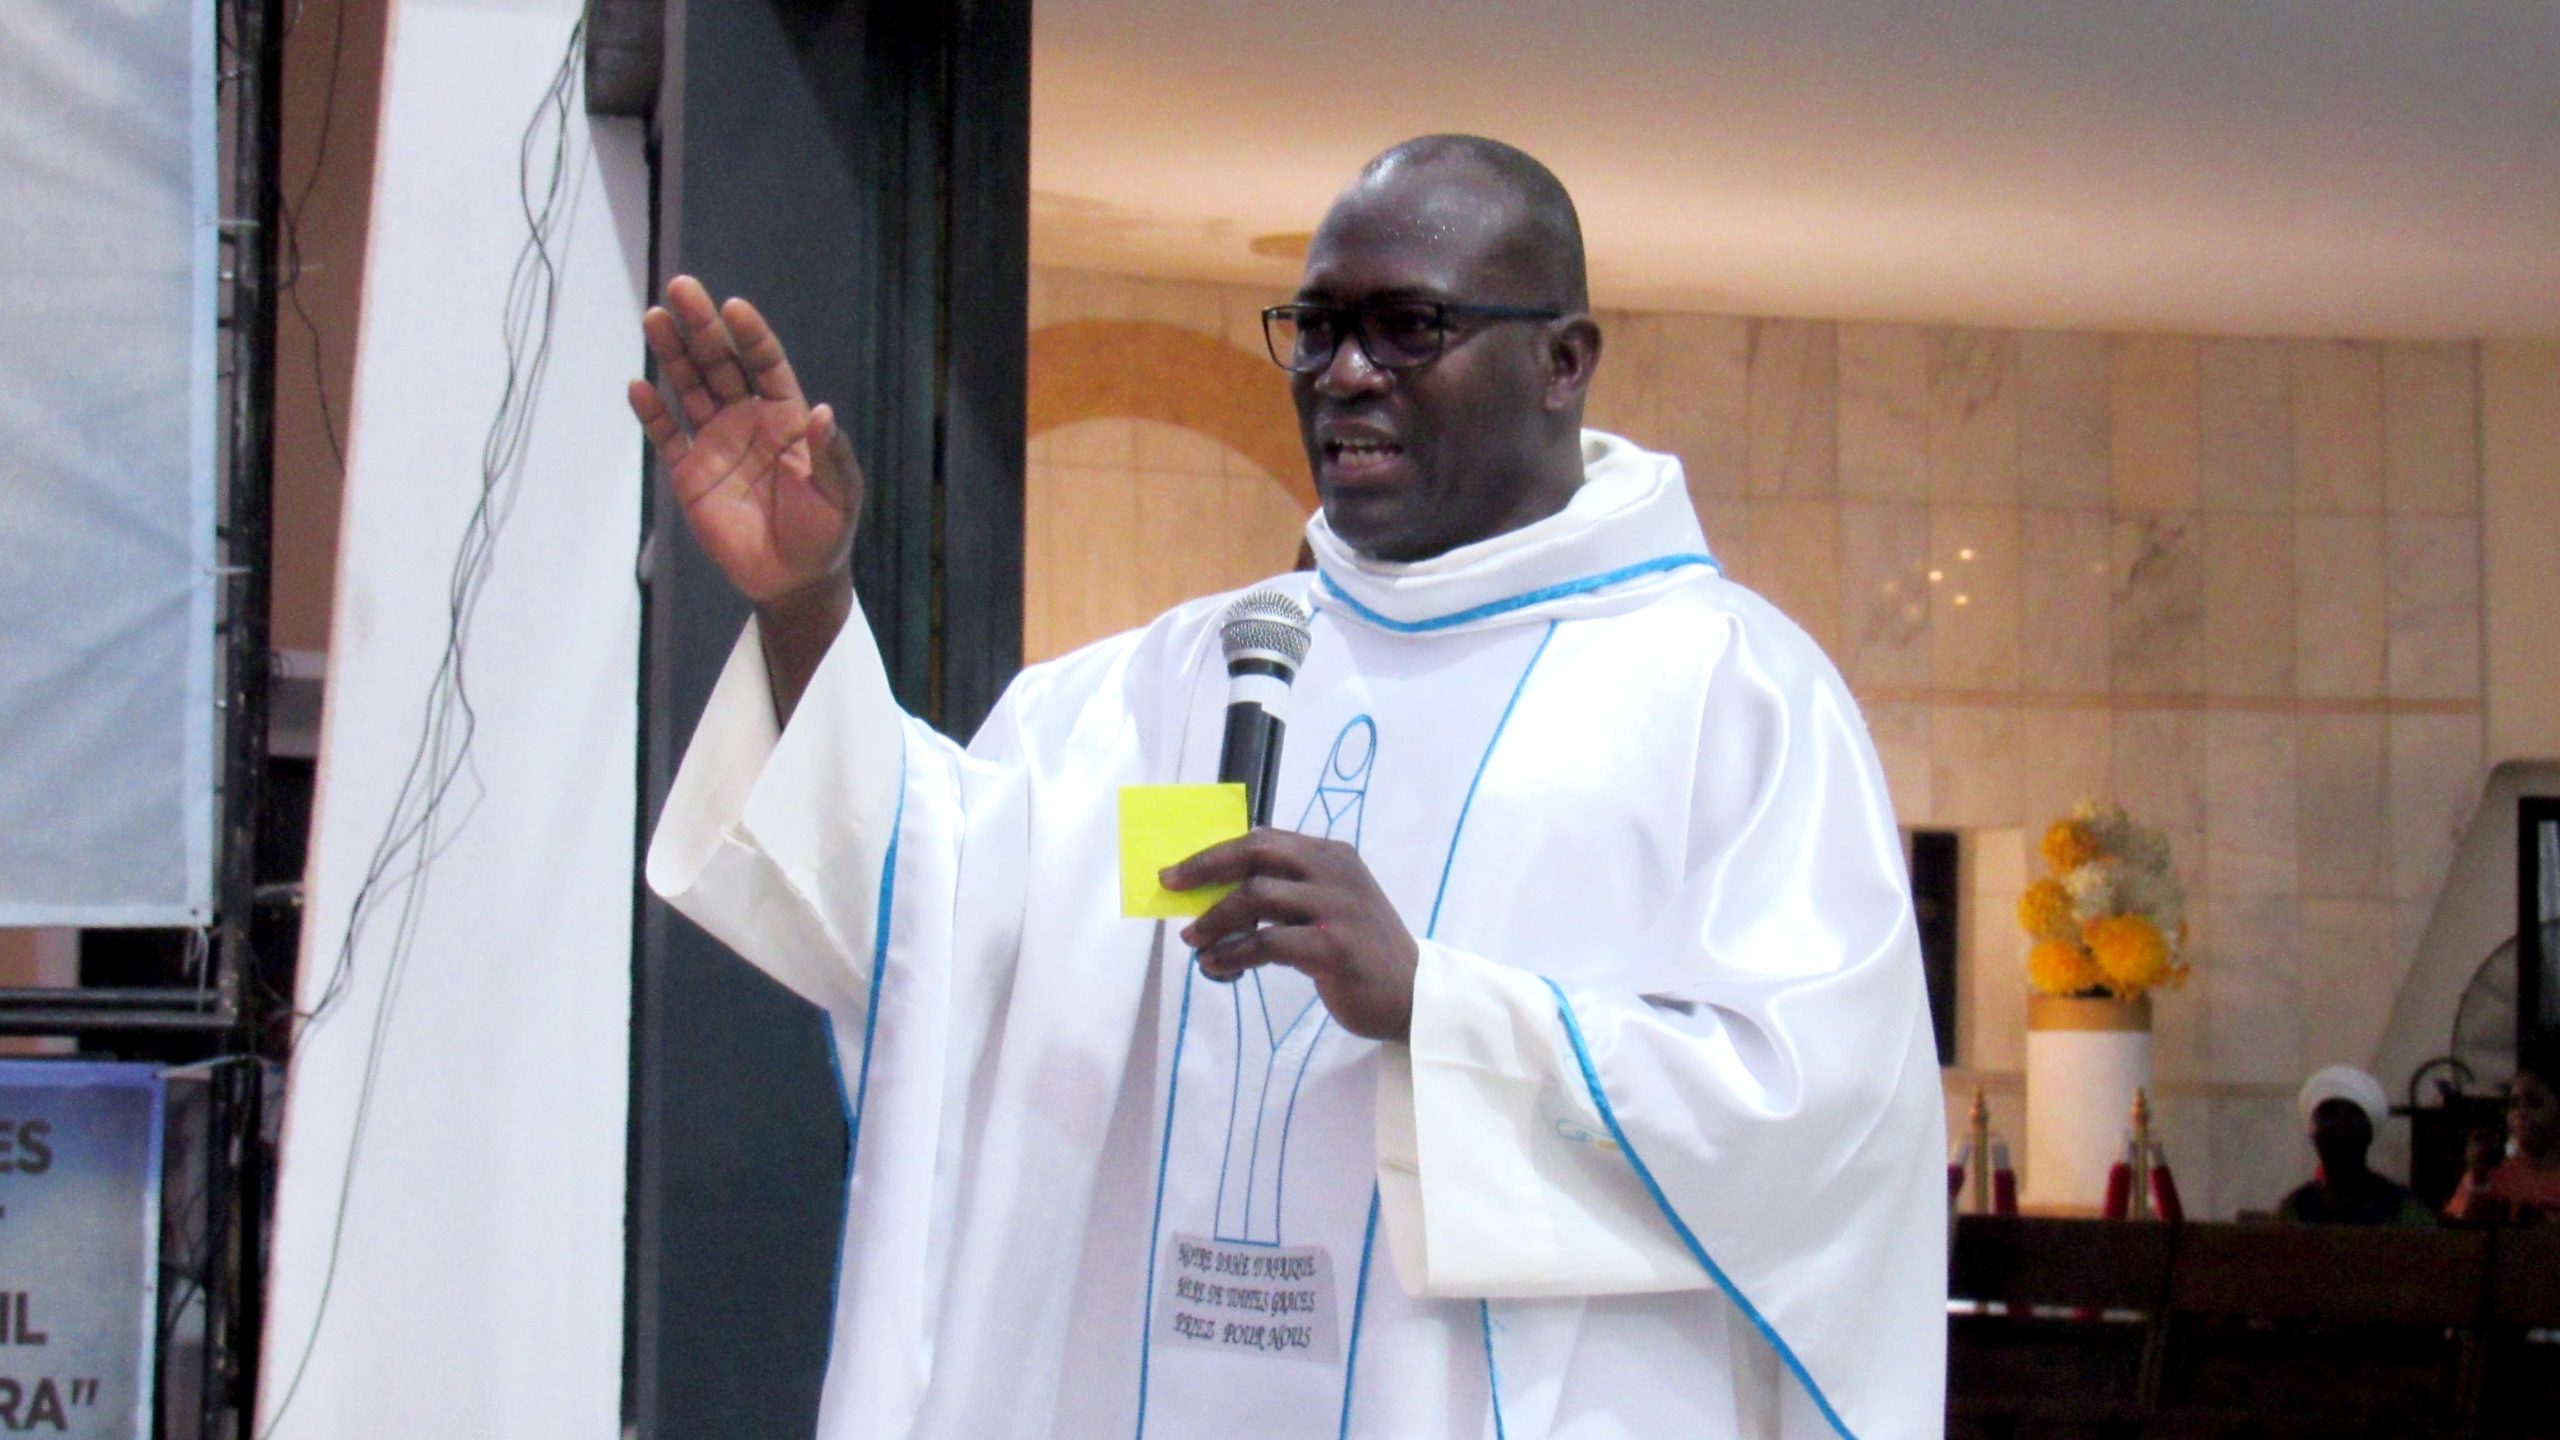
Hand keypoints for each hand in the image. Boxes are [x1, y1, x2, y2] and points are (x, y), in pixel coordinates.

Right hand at [628, 275, 862, 608]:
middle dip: (701, 327)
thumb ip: (828, 454)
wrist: (793, 580)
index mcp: (786, 416)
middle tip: (681, 288)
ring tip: (655, 317)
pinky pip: (666, 437)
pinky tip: (638, 387)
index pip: (765, 364)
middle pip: (720, 364)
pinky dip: (652, 413)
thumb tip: (822, 412)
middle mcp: (747, 419)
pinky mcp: (689, 474)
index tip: (733, 307)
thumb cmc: (826, 531)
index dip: (750, 336)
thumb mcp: (838, 493)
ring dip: (672, 354)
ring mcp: (715, 443)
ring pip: (689, 388)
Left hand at [1165, 830, 1419, 1042]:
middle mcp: (1335, 871)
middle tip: (1170, 886)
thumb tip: (1217, 893)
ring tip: (1195, 942)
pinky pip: (1267, 943)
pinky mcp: (1334, 947)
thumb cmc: (1361, 951)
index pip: (1264, 839)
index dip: (1215, 852)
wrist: (1413, 995)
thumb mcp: (1330, 905)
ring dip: (1215, 919)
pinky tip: (1218, 965)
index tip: (1177, 870)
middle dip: (1205, 867)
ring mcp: (1337, 908)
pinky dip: (1234, 953)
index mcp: (1331, 855)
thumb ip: (1288, 891)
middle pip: (1256, 853)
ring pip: (1256, 896)